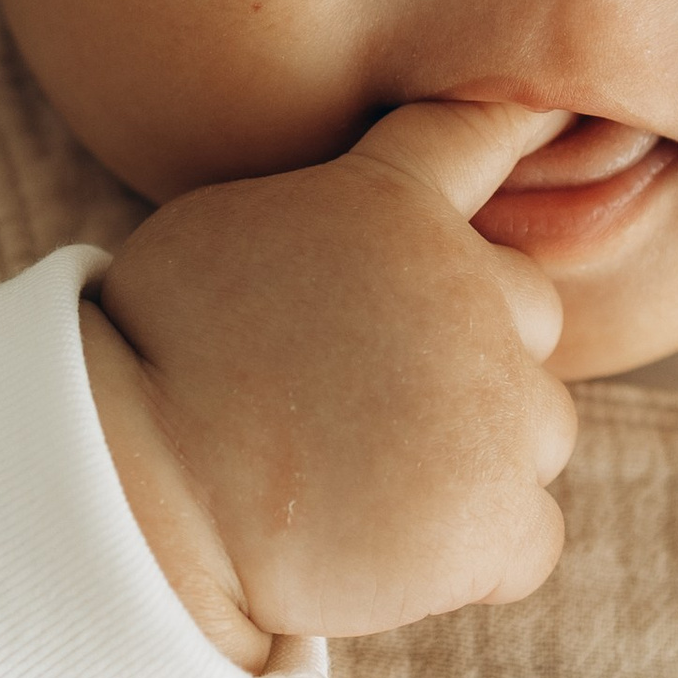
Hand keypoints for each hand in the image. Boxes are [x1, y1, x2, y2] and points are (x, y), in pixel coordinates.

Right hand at [79, 102, 579, 665]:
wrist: (135, 488)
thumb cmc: (150, 367)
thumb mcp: (225, 237)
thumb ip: (327, 229)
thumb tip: (366, 263)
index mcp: (391, 206)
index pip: (477, 137)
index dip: (515, 125)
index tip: (541, 118)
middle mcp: (467, 291)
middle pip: (527, 315)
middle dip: (471, 357)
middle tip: (366, 409)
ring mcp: (494, 405)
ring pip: (535, 432)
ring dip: (474, 459)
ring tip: (361, 487)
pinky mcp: (497, 514)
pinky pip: (529, 541)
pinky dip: (474, 559)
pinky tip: (385, 553)